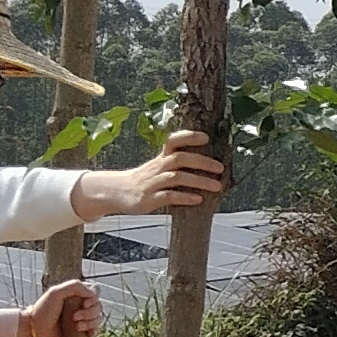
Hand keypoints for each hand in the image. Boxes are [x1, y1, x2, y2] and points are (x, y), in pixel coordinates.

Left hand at [17, 281, 100, 336]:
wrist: (35, 330)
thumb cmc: (43, 310)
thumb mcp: (56, 292)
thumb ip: (75, 286)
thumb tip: (93, 294)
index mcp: (75, 293)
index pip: (95, 291)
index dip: (94, 298)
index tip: (84, 304)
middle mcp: (80, 304)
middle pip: (98, 305)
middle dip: (89, 313)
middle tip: (74, 317)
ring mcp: (81, 317)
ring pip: (98, 318)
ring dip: (90, 323)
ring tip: (77, 326)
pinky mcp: (80, 329)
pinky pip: (95, 329)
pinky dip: (93, 330)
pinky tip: (86, 333)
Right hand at [82, 131, 227, 219]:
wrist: (117, 192)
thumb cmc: (146, 179)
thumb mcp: (159, 166)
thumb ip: (178, 162)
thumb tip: (209, 162)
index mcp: (161, 158)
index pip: (173, 141)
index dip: (188, 137)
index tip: (206, 137)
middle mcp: (157, 168)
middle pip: (179, 159)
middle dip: (201, 162)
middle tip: (220, 168)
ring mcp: (152, 183)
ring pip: (176, 178)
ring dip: (198, 181)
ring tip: (216, 186)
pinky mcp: (148, 199)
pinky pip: (167, 196)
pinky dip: (184, 197)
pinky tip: (198, 199)